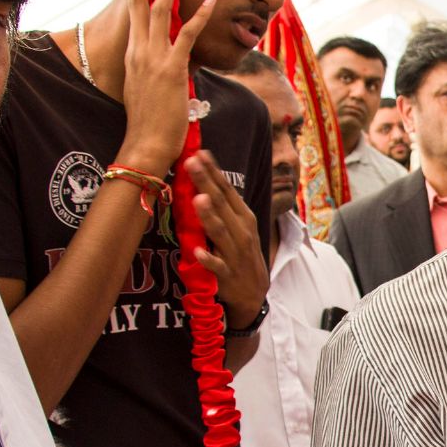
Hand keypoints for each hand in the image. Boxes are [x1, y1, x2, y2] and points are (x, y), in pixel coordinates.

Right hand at [116, 0, 216, 177]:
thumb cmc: (147, 123)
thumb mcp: (144, 89)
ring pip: (160, 11)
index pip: (133, 13)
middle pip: (137, 2)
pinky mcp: (172, 69)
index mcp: (132, 55)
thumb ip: (152, 71)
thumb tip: (162, 66)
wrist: (145, 145)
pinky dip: (199, 16)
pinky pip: (187, 36)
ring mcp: (154, 58)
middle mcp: (138, 51)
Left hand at [185, 151, 268, 328]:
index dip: (214, 171)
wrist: (254, 294)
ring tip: (199, 199)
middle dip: (207, 183)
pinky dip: (209, 259)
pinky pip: (217, 267)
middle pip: (222, 204)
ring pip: (221, 233)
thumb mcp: (240, 228)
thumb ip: (224, 208)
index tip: (200, 153)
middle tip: (192, 163)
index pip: (227, 191)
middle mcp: (242, 233)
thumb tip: (204, 181)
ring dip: (210, 217)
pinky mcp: (228, 276)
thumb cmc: (241, 255)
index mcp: (244, 218)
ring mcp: (236, 254)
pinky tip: (198, 251)